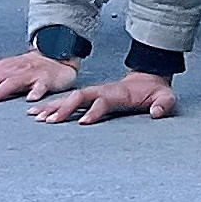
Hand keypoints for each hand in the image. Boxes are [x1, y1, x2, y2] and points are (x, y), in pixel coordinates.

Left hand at [0, 49, 79, 104]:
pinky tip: (31, 100)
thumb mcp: (3, 67)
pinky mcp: (46, 79)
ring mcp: (30, 73)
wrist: (58, 57)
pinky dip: (36, 92)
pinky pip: (41, 86)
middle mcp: (12, 69)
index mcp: (1, 68)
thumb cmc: (28, 66)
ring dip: (0, 91)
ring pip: (13, 82)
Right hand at [30, 69, 178, 123]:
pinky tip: (37, 114)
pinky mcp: (88, 99)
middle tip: (50, 121)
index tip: (83, 122)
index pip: (103, 101)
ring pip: (69, 98)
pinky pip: (67, 102)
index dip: (94, 111)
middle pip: (80, 97)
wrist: (148, 79)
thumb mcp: (166, 97)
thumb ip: (163, 104)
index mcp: (118, 93)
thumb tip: (156, 113)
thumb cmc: (155, 91)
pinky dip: (51, 106)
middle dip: (65, 108)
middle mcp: (102, 91)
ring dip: (53, 107)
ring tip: (35, 117)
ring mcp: (94, 94)